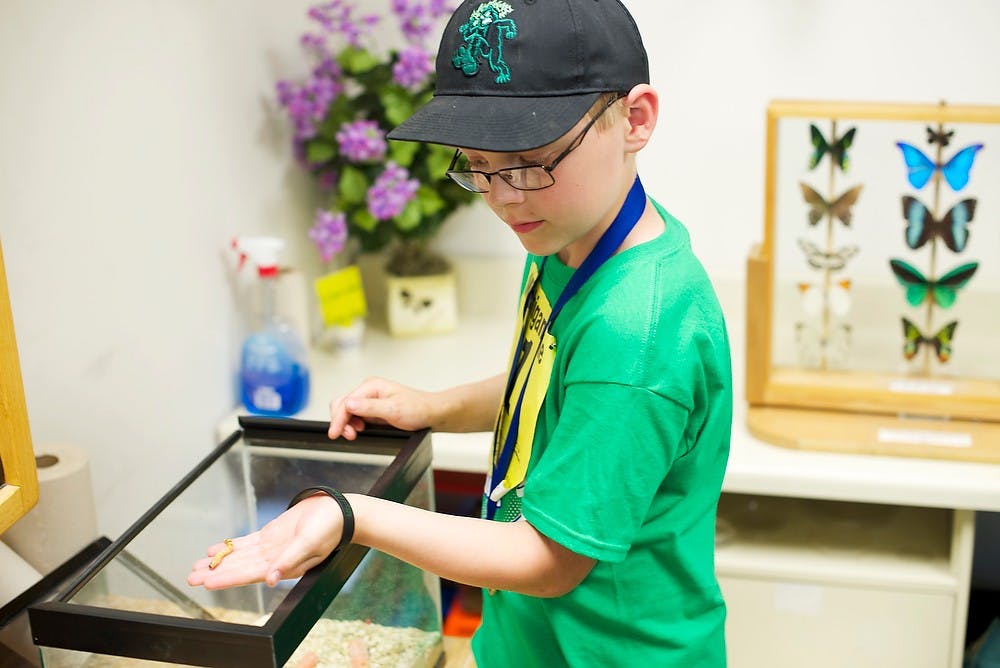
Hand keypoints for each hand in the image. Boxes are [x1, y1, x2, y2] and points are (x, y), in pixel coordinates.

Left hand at [187, 494, 342, 589]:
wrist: (339, 512)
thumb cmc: (329, 529)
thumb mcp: (310, 544)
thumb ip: (289, 561)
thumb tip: (271, 579)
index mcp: (282, 566)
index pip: (248, 574)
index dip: (227, 578)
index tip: (207, 581)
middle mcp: (273, 560)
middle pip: (238, 567)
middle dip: (215, 572)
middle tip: (191, 576)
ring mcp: (271, 547)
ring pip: (239, 556)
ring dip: (219, 561)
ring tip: (197, 566)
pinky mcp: (272, 534)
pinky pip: (246, 543)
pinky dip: (231, 547)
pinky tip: (216, 549)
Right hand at [328, 377, 436, 439]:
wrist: (430, 413)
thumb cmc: (417, 408)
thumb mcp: (393, 410)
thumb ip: (370, 407)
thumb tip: (349, 404)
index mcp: (372, 386)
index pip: (346, 402)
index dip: (339, 419)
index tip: (334, 433)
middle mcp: (368, 390)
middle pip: (342, 404)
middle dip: (340, 421)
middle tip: (347, 436)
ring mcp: (369, 399)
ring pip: (346, 411)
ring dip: (346, 424)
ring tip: (354, 434)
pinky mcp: (372, 409)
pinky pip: (355, 416)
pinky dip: (353, 424)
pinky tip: (359, 430)